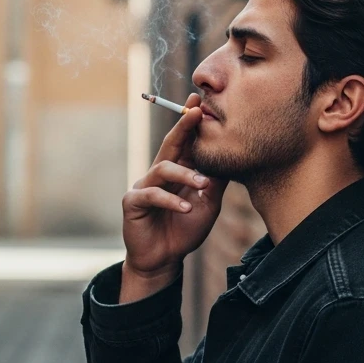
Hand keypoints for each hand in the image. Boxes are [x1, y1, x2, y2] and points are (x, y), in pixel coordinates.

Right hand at [122, 92, 227, 276]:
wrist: (164, 260)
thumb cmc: (185, 230)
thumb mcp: (208, 206)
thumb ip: (215, 184)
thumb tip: (230, 159)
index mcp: (177, 171)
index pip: (185, 142)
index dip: (191, 122)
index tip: (201, 102)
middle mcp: (159, 173)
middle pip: (170, 144)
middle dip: (183, 126)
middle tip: (197, 112)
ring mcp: (144, 186)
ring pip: (163, 169)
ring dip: (185, 175)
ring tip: (203, 185)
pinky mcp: (133, 203)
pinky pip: (153, 195)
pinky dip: (171, 201)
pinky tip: (187, 209)